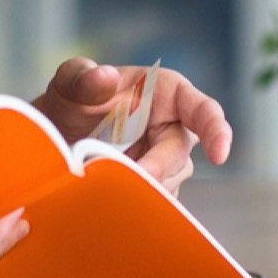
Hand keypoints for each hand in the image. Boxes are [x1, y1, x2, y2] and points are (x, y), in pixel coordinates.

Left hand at [34, 57, 231, 192]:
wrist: (58, 134)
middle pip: (179, 156)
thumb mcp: (71, 82)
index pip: (204, 111)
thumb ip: (82, 78)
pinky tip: (109, 196)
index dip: (216, 131)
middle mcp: (173, 127)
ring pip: (168, 182)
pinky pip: (155, 201)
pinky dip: (135, 202)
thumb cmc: (73, 99)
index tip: (219, 155)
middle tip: (125, 175)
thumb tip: (104, 75)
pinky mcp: (155, 185)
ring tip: (100, 176)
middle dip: (156, 169)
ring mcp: (165, 159)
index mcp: (168, 93)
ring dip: (140, 186)